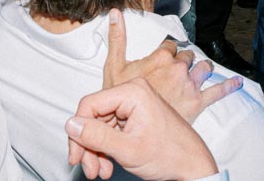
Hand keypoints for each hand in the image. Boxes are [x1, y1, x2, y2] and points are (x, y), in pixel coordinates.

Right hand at [66, 78, 219, 180]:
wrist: (191, 165)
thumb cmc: (171, 154)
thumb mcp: (128, 149)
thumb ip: (97, 136)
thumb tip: (72, 124)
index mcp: (133, 92)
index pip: (90, 105)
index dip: (78, 132)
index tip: (76, 154)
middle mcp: (133, 94)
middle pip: (93, 117)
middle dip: (88, 146)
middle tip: (88, 167)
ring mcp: (134, 106)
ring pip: (99, 126)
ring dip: (96, 151)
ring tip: (100, 171)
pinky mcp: (135, 118)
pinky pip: (110, 131)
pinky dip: (105, 149)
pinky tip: (107, 165)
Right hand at [103, 9, 241, 122]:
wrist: (135, 132)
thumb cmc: (122, 101)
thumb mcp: (113, 67)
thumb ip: (116, 37)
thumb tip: (115, 12)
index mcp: (160, 57)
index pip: (170, 44)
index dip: (167, 51)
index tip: (163, 58)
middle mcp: (178, 68)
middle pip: (186, 56)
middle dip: (183, 61)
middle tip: (176, 71)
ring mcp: (190, 84)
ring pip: (203, 69)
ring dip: (202, 69)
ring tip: (200, 72)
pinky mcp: (198, 102)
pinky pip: (218, 91)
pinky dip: (229, 86)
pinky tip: (238, 82)